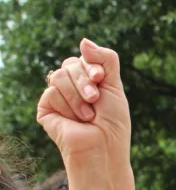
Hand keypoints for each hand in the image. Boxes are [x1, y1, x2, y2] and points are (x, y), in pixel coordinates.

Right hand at [37, 39, 133, 189]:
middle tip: (96, 100)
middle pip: (70, 64)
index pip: (84, 57)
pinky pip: (51, 92)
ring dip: (78, 96)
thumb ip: (105, 59)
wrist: (103, 148)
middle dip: (85, 81)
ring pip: (58, 75)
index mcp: (89, 81)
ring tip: (88, 115)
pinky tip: (75, 121)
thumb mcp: (115, 87)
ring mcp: (57, 97)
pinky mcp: (45, 108)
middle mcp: (72, 87)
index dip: (93, 66)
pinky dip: (67, 106)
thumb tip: (83, 41)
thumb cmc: (113, 124)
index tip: (102, 81)